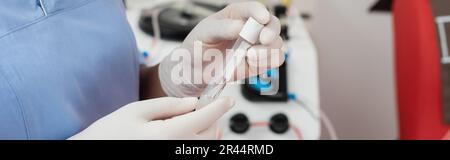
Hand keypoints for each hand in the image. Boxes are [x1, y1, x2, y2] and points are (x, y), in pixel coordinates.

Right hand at [68, 97, 233, 139]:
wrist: (94, 152)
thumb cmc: (110, 133)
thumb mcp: (136, 110)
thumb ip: (168, 104)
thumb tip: (194, 101)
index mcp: (168, 134)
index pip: (205, 117)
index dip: (219, 106)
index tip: (228, 99)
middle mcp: (176, 150)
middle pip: (210, 132)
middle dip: (212, 117)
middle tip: (203, 106)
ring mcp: (175, 158)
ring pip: (205, 145)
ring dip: (207, 131)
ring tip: (194, 120)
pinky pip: (195, 153)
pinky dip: (198, 142)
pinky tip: (188, 134)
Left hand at [159, 1, 284, 96]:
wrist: (193, 73)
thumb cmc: (196, 48)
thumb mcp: (203, 34)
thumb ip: (221, 28)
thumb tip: (239, 26)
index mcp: (236, 15)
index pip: (252, 8)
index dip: (259, 11)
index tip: (262, 18)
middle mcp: (249, 29)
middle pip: (272, 25)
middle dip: (271, 31)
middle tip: (263, 39)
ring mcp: (255, 47)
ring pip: (276, 44)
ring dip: (268, 50)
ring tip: (250, 56)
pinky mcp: (257, 64)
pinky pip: (273, 61)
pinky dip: (268, 62)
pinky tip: (253, 63)